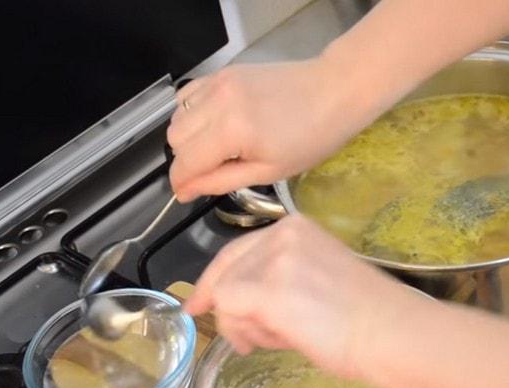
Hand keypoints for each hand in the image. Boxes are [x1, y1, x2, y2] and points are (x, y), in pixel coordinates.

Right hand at [167, 59, 377, 202]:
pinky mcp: (223, 72)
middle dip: (187, 160)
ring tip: (218, 145)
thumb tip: (185, 191)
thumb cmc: (311, 138)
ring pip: (177, 117)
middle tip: (215, 168)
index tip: (187, 194)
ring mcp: (218, 82)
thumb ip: (220, 181)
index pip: (184, 163)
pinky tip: (216, 123)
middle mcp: (217, 102)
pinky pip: (188, 95)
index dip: (181, 183)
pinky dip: (193, 113)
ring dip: (188, 137)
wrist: (334, 92)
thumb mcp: (268, 171)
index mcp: (231, 131)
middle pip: (174, 139)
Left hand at [185, 214, 416, 377]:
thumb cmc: (362, 313)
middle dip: (230, 311)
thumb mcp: (314, 274)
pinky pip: (229, 311)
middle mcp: (281, 235)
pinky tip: (270, 341)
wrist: (388, 330)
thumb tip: (234, 302)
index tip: (199, 302)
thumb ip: (275, 277)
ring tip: (279, 338)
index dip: (213, 280)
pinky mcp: (268, 290)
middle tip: (245, 339)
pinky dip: (242, 332)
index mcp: (295, 227)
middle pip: (226, 273)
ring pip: (225, 295)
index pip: (237, 251)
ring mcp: (273, 261)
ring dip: (243, 326)